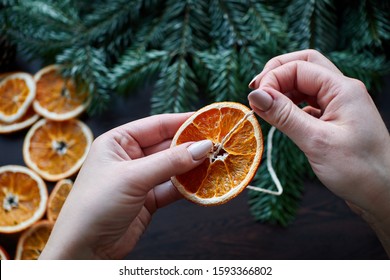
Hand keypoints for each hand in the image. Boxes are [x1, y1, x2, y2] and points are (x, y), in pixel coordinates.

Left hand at [39, 113, 212, 258]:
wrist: (84, 250)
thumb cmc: (96, 205)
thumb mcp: (133, 177)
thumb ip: (170, 162)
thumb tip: (203, 147)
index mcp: (117, 142)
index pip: (156, 125)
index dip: (182, 121)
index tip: (208, 120)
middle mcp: (129, 157)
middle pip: (167, 146)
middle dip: (191, 146)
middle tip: (218, 143)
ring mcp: (139, 179)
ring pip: (172, 168)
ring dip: (192, 167)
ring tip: (217, 161)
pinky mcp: (148, 200)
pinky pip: (172, 188)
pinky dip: (188, 187)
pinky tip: (204, 183)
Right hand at [248, 49, 389, 255]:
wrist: (384, 194)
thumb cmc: (359, 170)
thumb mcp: (316, 141)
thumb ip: (285, 115)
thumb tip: (256, 95)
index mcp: (342, 89)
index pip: (299, 67)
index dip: (273, 79)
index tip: (255, 100)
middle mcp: (341, 91)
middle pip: (304, 65)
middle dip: (277, 74)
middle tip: (257, 92)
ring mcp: (338, 105)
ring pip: (305, 84)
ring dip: (283, 90)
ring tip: (266, 107)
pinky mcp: (334, 120)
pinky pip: (308, 103)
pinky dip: (291, 106)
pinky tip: (282, 119)